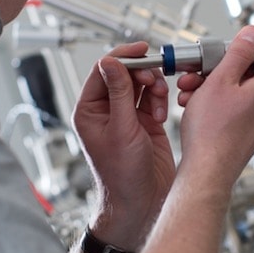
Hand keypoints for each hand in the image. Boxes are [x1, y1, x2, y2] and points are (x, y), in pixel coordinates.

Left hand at [72, 41, 174, 248]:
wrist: (141, 203)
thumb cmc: (122, 176)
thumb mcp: (121, 129)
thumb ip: (118, 93)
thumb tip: (110, 62)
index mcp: (90, 111)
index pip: (103, 71)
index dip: (122, 57)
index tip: (141, 49)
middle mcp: (107, 112)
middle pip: (125, 75)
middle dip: (143, 74)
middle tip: (155, 80)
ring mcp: (127, 117)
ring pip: (141, 85)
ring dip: (154, 87)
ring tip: (160, 100)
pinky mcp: (146, 124)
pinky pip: (154, 100)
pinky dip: (161, 101)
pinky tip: (163, 114)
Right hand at [174, 26, 253, 191]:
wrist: (205, 170)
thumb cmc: (211, 131)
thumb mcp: (220, 80)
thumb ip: (238, 53)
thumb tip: (253, 34)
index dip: (239, 57)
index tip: (221, 58)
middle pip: (244, 79)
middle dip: (215, 75)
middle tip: (196, 76)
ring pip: (233, 97)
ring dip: (210, 91)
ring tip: (190, 96)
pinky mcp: (244, 139)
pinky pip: (230, 115)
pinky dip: (213, 109)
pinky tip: (195, 111)